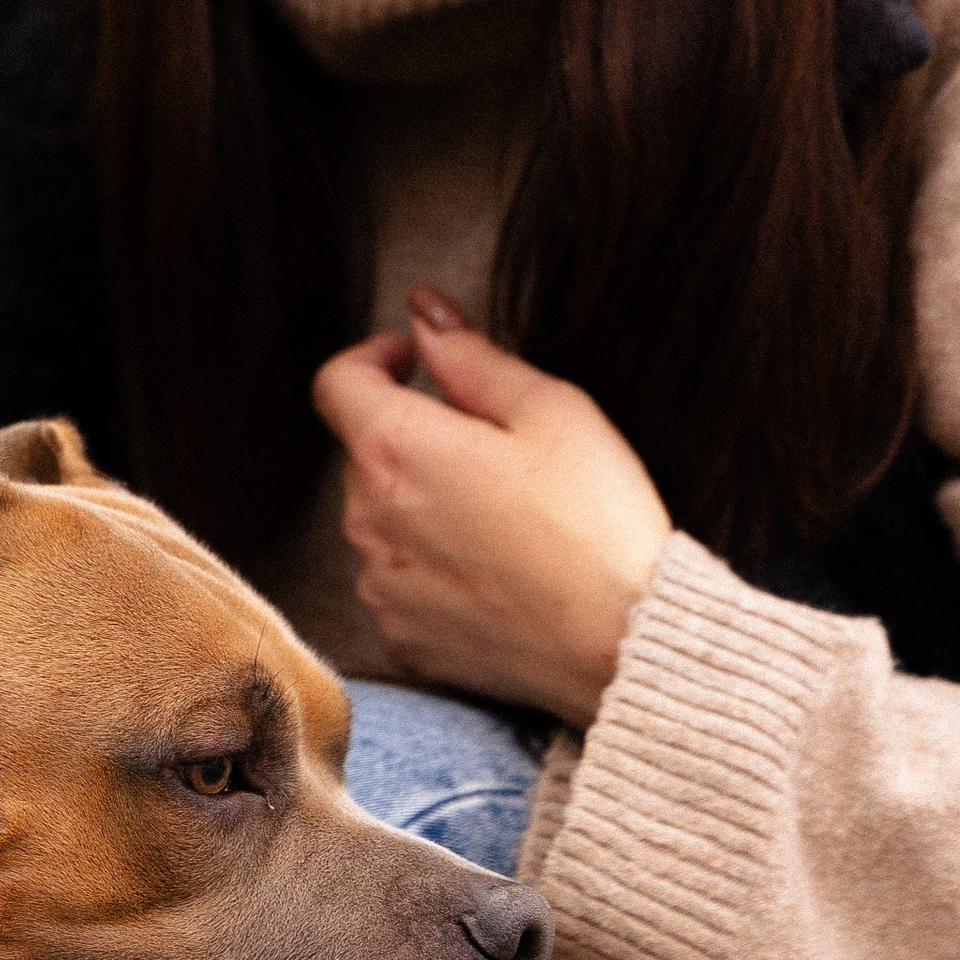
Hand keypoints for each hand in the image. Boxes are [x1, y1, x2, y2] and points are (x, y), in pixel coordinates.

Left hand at [311, 289, 673, 725]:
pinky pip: (399, 583)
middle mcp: (367, 518)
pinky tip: (497, 574)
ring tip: (505, 520)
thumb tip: (423, 312)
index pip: (337, 382)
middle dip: (415, 436)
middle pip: (365, 452)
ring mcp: (379, 585)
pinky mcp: (401, 637)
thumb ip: (472, 358)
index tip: (412, 360)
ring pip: (381, 519)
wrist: (622, 646)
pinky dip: (432, 568)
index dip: (372, 357)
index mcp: (396, 449)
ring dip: (422, 504)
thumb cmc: (597, 523)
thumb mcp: (552, 411)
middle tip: (496, 450)